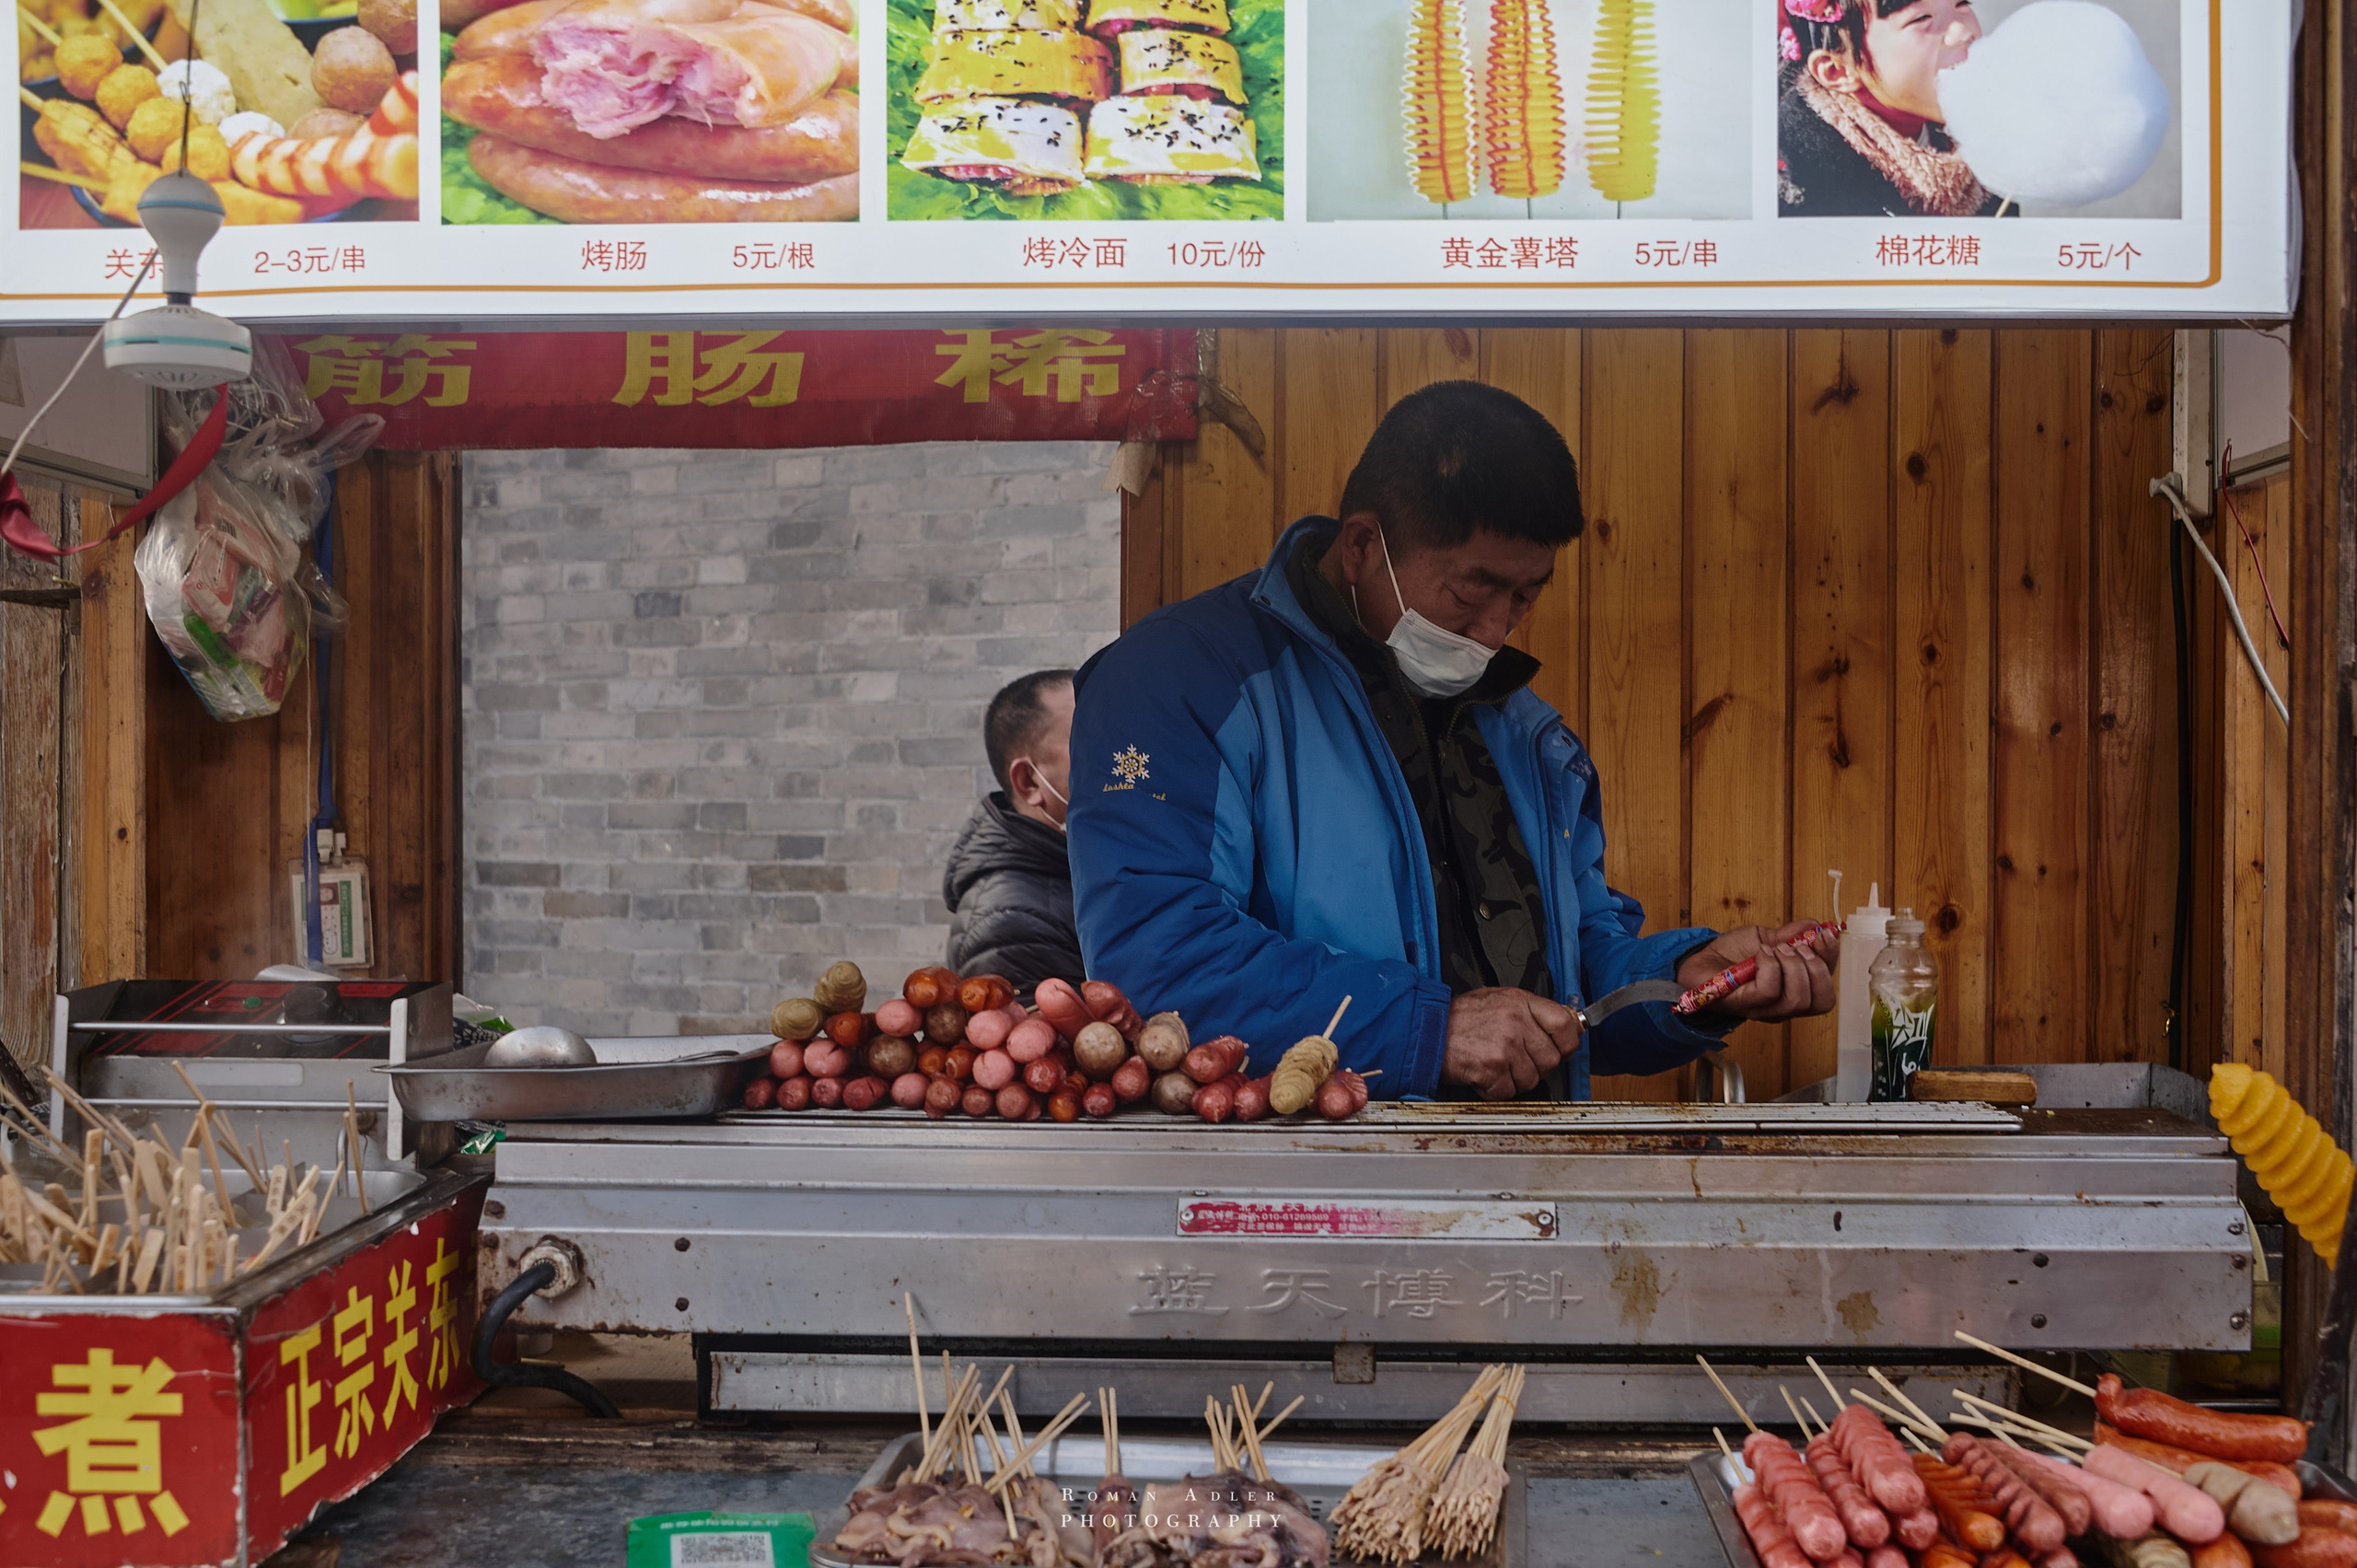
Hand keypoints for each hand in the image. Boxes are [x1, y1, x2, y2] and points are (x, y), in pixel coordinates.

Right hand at [1441, 988, 1580, 1100]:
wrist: (1426, 1031)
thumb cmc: (1459, 1018)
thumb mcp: (1498, 1001)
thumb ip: (1531, 1013)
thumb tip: (1566, 1027)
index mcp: (1520, 1002)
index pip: (1566, 1025)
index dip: (1567, 1043)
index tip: (1560, 1049)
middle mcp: (1515, 1021)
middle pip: (1551, 1059)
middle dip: (1535, 1067)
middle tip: (1514, 1061)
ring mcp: (1505, 1044)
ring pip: (1531, 1080)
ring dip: (1513, 1080)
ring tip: (1494, 1066)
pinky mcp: (1492, 1067)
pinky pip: (1509, 1092)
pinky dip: (1494, 1090)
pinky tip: (1482, 1075)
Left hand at [1676, 921, 1838, 1021]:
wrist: (1700, 961)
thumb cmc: (1733, 955)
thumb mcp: (1766, 938)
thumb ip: (1791, 934)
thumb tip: (1816, 925)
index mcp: (1796, 990)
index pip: (1827, 987)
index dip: (1831, 960)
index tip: (1825, 933)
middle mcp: (1784, 1006)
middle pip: (1821, 1001)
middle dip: (1816, 968)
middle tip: (1796, 946)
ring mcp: (1765, 1010)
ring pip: (1797, 999)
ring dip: (1792, 966)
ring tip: (1775, 949)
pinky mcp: (1744, 1005)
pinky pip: (1769, 991)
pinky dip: (1770, 966)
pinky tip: (1760, 954)